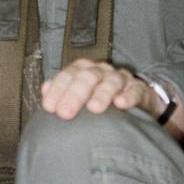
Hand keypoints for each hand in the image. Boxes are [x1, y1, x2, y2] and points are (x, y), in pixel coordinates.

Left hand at [41, 58, 162, 121]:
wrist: (133, 102)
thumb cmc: (99, 100)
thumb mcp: (80, 97)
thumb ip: (62, 93)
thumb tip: (44, 90)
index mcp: (83, 71)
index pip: (68, 75)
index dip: (58, 90)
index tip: (49, 107)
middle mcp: (101, 71)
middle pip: (87, 77)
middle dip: (75, 94)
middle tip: (65, 113)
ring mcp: (121, 79)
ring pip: (111, 81)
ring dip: (102, 94)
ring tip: (94, 108)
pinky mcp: (139, 89)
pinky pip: (135, 90)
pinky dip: (128, 96)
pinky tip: (121, 104)